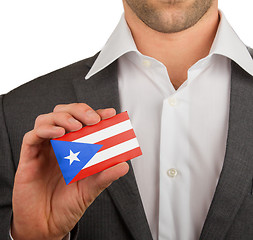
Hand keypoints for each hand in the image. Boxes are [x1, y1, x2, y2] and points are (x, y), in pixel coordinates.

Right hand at [11, 104, 128, 239]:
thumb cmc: (68, 204)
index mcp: (75, 147)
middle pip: (65, 113)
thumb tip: (124, 165)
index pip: (85, 122)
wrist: (47, 224)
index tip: (110, 114)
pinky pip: (32, 136)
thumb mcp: (91, 189)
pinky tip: (58, 133)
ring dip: (63, 117)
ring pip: (47, 119)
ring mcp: (44, 149)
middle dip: (79, 110)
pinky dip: (45, 130)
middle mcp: (59, 144)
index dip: (97, 114)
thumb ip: (106, 176)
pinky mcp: (29, 157)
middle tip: (93, 119)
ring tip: (76, 126)